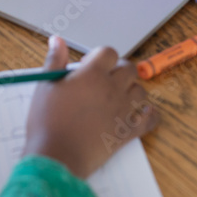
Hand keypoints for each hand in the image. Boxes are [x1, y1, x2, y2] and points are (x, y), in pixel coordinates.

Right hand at [23, 37, 159, 178]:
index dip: (100, 57)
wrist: (57, 156)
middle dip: (119, 70)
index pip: (109, 52)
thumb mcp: (45, 86)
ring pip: (141, 91)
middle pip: (129, 69)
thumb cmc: (47, 122)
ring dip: (132, 91)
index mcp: (92, 74)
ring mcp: (123, 110)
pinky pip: (150, 120)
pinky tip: (142, 114)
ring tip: (117, 98)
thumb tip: (57, 40)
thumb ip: (54, 60)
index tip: (88, 67)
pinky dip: (149, 115)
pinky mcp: (128, 131)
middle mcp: (112, 88)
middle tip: (105, 80)